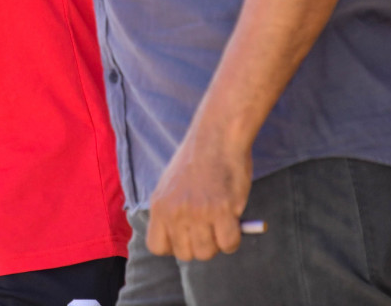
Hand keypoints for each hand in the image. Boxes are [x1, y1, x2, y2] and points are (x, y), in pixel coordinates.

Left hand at [146, 128, 251, 261]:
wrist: (217, 136)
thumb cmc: (198, 160)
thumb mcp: (172, 185)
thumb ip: (173, 212)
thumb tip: (183, 240)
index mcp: (158, 205)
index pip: (157, 247)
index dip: (174, 246)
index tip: (187, 236)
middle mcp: (174, 212)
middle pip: (185, 254)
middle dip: (200, 245)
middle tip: (210, 226)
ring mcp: (197, 212)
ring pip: (207, 253)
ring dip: (217, 242)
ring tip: (221, 220)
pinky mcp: (222, 211)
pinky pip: (228, 245)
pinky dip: (234, 238)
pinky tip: (233, 220)